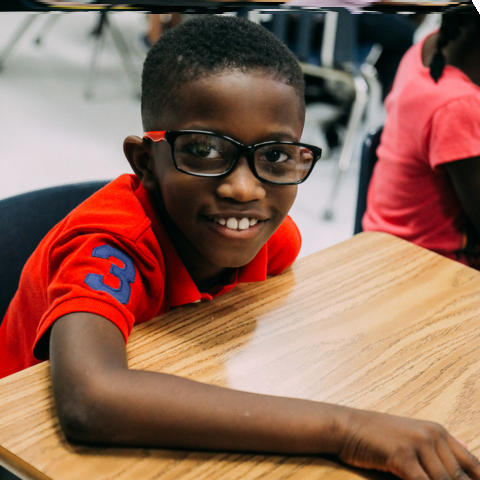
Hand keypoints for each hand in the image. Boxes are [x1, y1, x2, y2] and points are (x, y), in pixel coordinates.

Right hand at [338, 409, 479, 479]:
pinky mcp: (402, 456)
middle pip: (460, 477)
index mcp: (437, 431)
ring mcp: (418, 444)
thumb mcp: (410, 435)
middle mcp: (432, 435)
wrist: (346, 426)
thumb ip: (438, 445)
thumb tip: (468, 448)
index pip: (472, 464)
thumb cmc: (376, 435)